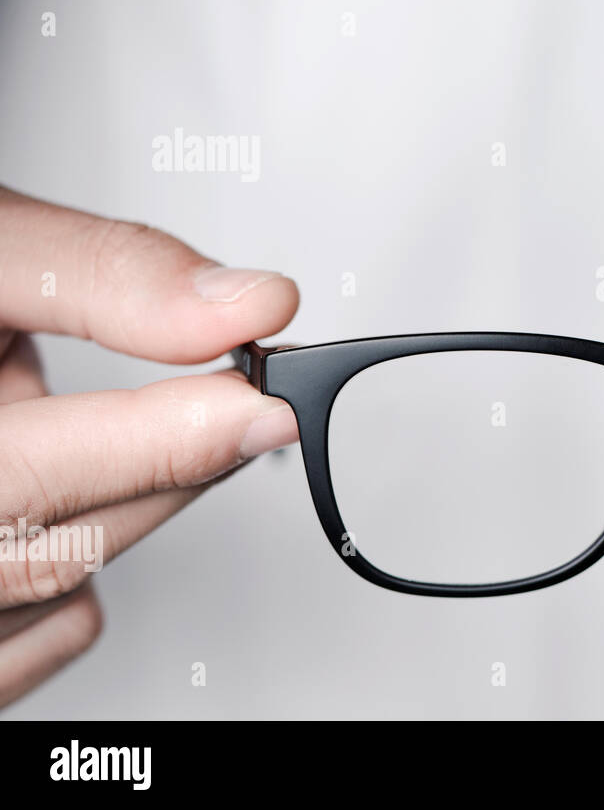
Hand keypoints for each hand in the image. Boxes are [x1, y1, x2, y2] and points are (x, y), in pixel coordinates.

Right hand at [0, 186, 298, 705]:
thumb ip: (101, 276)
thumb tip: (246, 306)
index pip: (28, 480)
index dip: (168, 441)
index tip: (266, 407)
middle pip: (61, 547)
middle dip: (164, 463)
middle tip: (220, 394)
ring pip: (59, 594)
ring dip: (105, 503)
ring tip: (37, 413)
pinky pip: (34, 638)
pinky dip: (70, 558)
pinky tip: (25, 486)